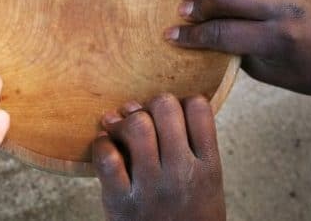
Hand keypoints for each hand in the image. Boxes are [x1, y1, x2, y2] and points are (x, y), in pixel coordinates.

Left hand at [93, 94, 225, 220]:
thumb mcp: (208, 186)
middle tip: (146, 115)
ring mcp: (150, 187)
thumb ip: (194, 149)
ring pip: (137, 126)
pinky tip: (105, 146)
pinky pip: (107, 156)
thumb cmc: (189, 219)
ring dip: (126, 120)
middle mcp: (182, 174)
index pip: (199, 109)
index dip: (184, 101)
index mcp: (208, 168)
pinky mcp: (121, 201)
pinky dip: (102, 144)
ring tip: (121, 126)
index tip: (175, 112)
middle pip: (165, 108)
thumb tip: (157, 106)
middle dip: (152, 104)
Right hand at [165, 0, 310, 96]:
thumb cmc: (303, 73)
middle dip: (198, 4)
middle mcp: (283, 9)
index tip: (170, 37)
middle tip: (182, 12)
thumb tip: (199, 32)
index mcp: (278, 39)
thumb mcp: (266, 71)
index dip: (191, 36)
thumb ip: (234, 49)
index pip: (223, 33)